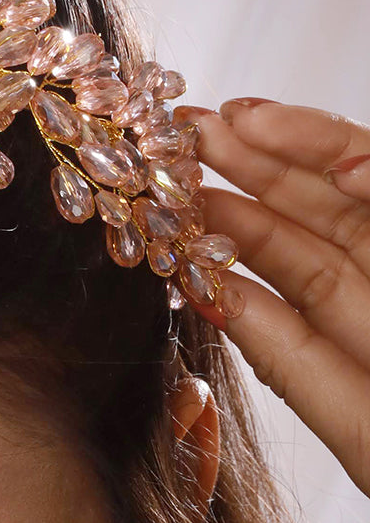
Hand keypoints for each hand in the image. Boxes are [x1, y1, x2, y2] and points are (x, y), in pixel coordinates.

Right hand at [182, 97, 369, 499]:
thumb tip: (353, 170)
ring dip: (230, 234)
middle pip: (326, 215)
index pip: (368, 177)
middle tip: (181, 138)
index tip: (245, 115)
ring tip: (173, 200)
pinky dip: (243, 313)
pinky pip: (290, 350)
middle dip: (250, 171)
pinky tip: (199, 279)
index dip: (308, 140)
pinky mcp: (352, 407)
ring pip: (300, 274)